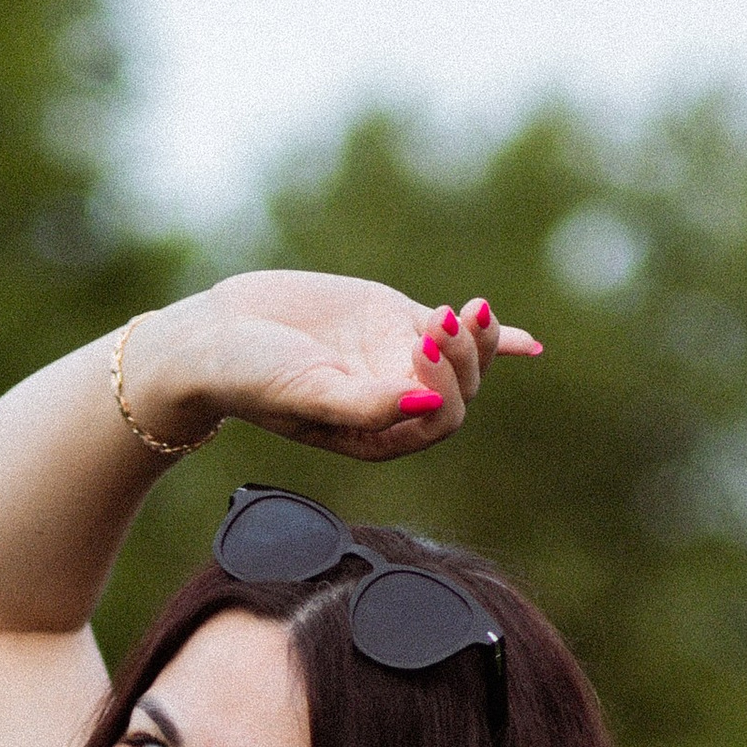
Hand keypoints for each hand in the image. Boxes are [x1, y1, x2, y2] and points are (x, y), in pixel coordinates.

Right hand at [126, 266, 542, 460]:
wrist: (215, 337)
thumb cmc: (250, 376)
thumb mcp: (305, 393)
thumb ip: (365, 405)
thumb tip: (427, 401)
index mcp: (376, 436)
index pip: (440, 419)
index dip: (446, 384)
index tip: (419, 342)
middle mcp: (394, 404)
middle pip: (462, 391)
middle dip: (463, 357)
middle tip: (440, 320)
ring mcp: (397, 362)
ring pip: (464, 359)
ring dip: (479, 338)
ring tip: (470, 310)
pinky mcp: (393, 321)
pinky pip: (454, 330)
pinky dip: (493, 337)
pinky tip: (531, 345)